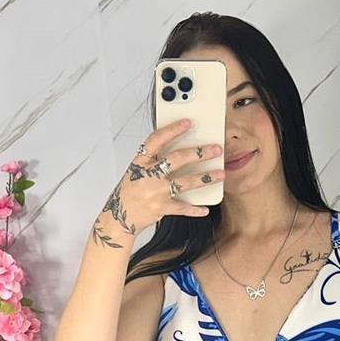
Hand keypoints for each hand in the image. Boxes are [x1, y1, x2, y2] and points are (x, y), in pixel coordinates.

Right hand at [95, 118, 225, 240]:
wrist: (119, 217)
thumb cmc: (129, 192)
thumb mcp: (135, 171)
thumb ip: (153, 161)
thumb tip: (179, 151)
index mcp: (140, 162)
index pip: (156, 140)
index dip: (172, 130)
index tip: (188, 123)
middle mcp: (148, 175)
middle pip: (177, 159)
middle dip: (199, 153)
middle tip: (216, 149)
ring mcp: (156, 192)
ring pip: (185, 182)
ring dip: (205, 177)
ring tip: (220, 174)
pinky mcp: (161, 208)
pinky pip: (182, 208)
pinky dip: (194, 209)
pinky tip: (206, 208)